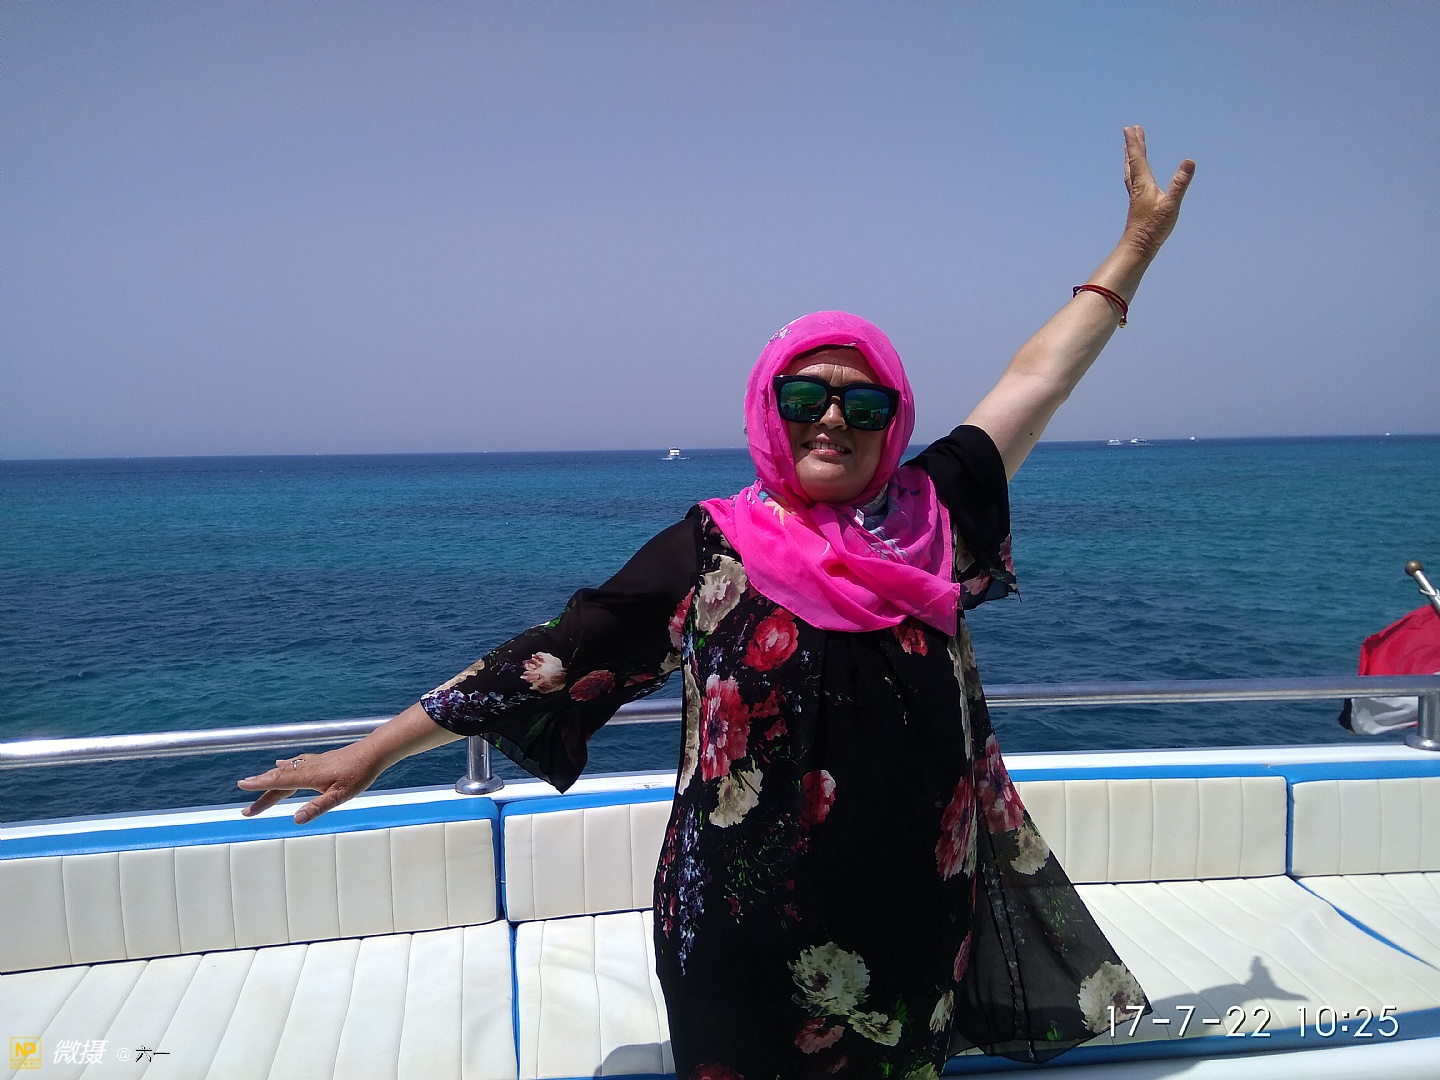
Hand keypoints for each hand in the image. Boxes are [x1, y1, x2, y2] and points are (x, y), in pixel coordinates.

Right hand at [237, 741, 384, 823]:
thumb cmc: (358, 774)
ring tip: (256, 786)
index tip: (241, 786)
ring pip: (285, 772)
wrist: (372, 752)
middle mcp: (306, 768)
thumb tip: (296, 819)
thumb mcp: (340, 796)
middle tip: (246, 810)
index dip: (259, 785)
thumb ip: (318, 807)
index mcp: (308, 777)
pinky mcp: (319, 760)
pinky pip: (294, 764)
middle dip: (261, 793)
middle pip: (278, 781)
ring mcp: (312, 763)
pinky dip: (283, 767)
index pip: (278, 783)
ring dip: (269, 780)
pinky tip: (280, 763)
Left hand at [1120, 125, 1194, 260]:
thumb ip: (1180, 183)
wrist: (1138, 248)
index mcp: (1143, 184)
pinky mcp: (1137, 205)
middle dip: (1133, 146)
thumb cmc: (1153, 228)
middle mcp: (1137, 188)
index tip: (1131, 128)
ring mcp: (1136, 197)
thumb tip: (1189, 162)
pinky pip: (1133, 182)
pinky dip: (1134, 172)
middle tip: (1131, 131)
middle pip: (1132, 162)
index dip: (1135, 143)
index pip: (1138, 158)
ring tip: (1130, 150)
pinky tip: (1137, 178)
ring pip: (1131, 172)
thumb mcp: (1171, 204)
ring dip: (1131, 158)